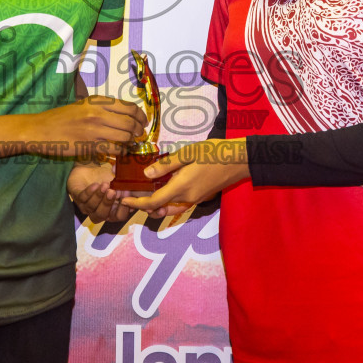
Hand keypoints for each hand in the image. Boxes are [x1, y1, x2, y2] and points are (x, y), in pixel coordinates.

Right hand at [28, 97, 147, 157]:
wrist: (40, 129)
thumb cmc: (60, 118)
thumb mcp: (82, 105)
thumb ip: (101, 108)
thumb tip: (122, 114)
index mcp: (97, 101)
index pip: (128, 107)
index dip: (140, 116)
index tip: (143, 122)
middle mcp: (98, 113)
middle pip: (130, 122)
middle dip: (139, 131)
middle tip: (140, 135)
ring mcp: (94, 129)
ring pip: (124, 136)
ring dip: (131, 142)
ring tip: (131, 144)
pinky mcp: (89, 145)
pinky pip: (114, 149)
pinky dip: (122, 151)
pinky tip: (121, 152)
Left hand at [67, 159, 133, 222]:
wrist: (89, 166)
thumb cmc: (107, 176)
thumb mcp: (121, 181)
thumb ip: (131, 187)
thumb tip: (144, 190)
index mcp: (111, 210)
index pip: (119, 217)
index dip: (123, 209)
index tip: (127, 196)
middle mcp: (98, 211)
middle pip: (102, 215)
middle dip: (107, 204)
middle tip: (113, 191)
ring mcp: (86, 205)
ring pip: (91, 208)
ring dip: (99, 196)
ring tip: (105, 184)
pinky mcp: (76, 196)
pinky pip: (82, 198)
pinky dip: (89, 192)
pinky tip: (95, 185)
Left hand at [121, 139, 247, 218]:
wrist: (239, 161)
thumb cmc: (214, 153)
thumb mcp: (188, 153)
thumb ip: (166, 165)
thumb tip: (146, 174)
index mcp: (181, 188)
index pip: (153, 202)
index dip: (136, 203)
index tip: (124, 200)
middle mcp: (186, 198)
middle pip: (158, 209)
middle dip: (142, 205)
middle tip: (129, 195)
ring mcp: (194, 200)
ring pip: (168, 209)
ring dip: (154, 205)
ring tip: (142, 193)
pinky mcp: (199, 197)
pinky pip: (178, 204)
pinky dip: (166, 202)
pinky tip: (161, 189)